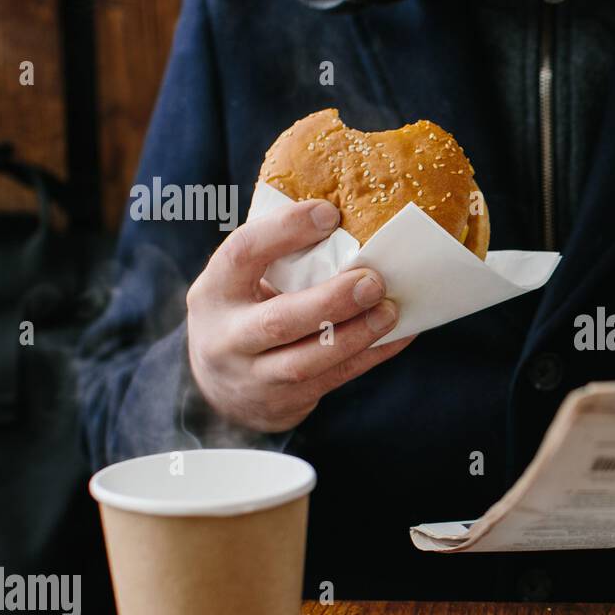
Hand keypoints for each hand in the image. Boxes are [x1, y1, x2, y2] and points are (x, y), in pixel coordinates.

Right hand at [187, 198, 413, 431]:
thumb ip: (274, 257)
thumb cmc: (243, 313)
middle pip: (278, 321)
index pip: (242, 254)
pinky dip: (371, 356)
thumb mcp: (238, 283)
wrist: (218, 390)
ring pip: (307, 361)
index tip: (329, 213)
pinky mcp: (285, 401)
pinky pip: (335, 378)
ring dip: (355, 335)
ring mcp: (254, 376)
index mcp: (214, 291)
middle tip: (373, 280)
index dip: (284, 231)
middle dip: (330, 301)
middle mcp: (227, 336)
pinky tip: (400, 335)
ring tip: (390, 310)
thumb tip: (343, 215)